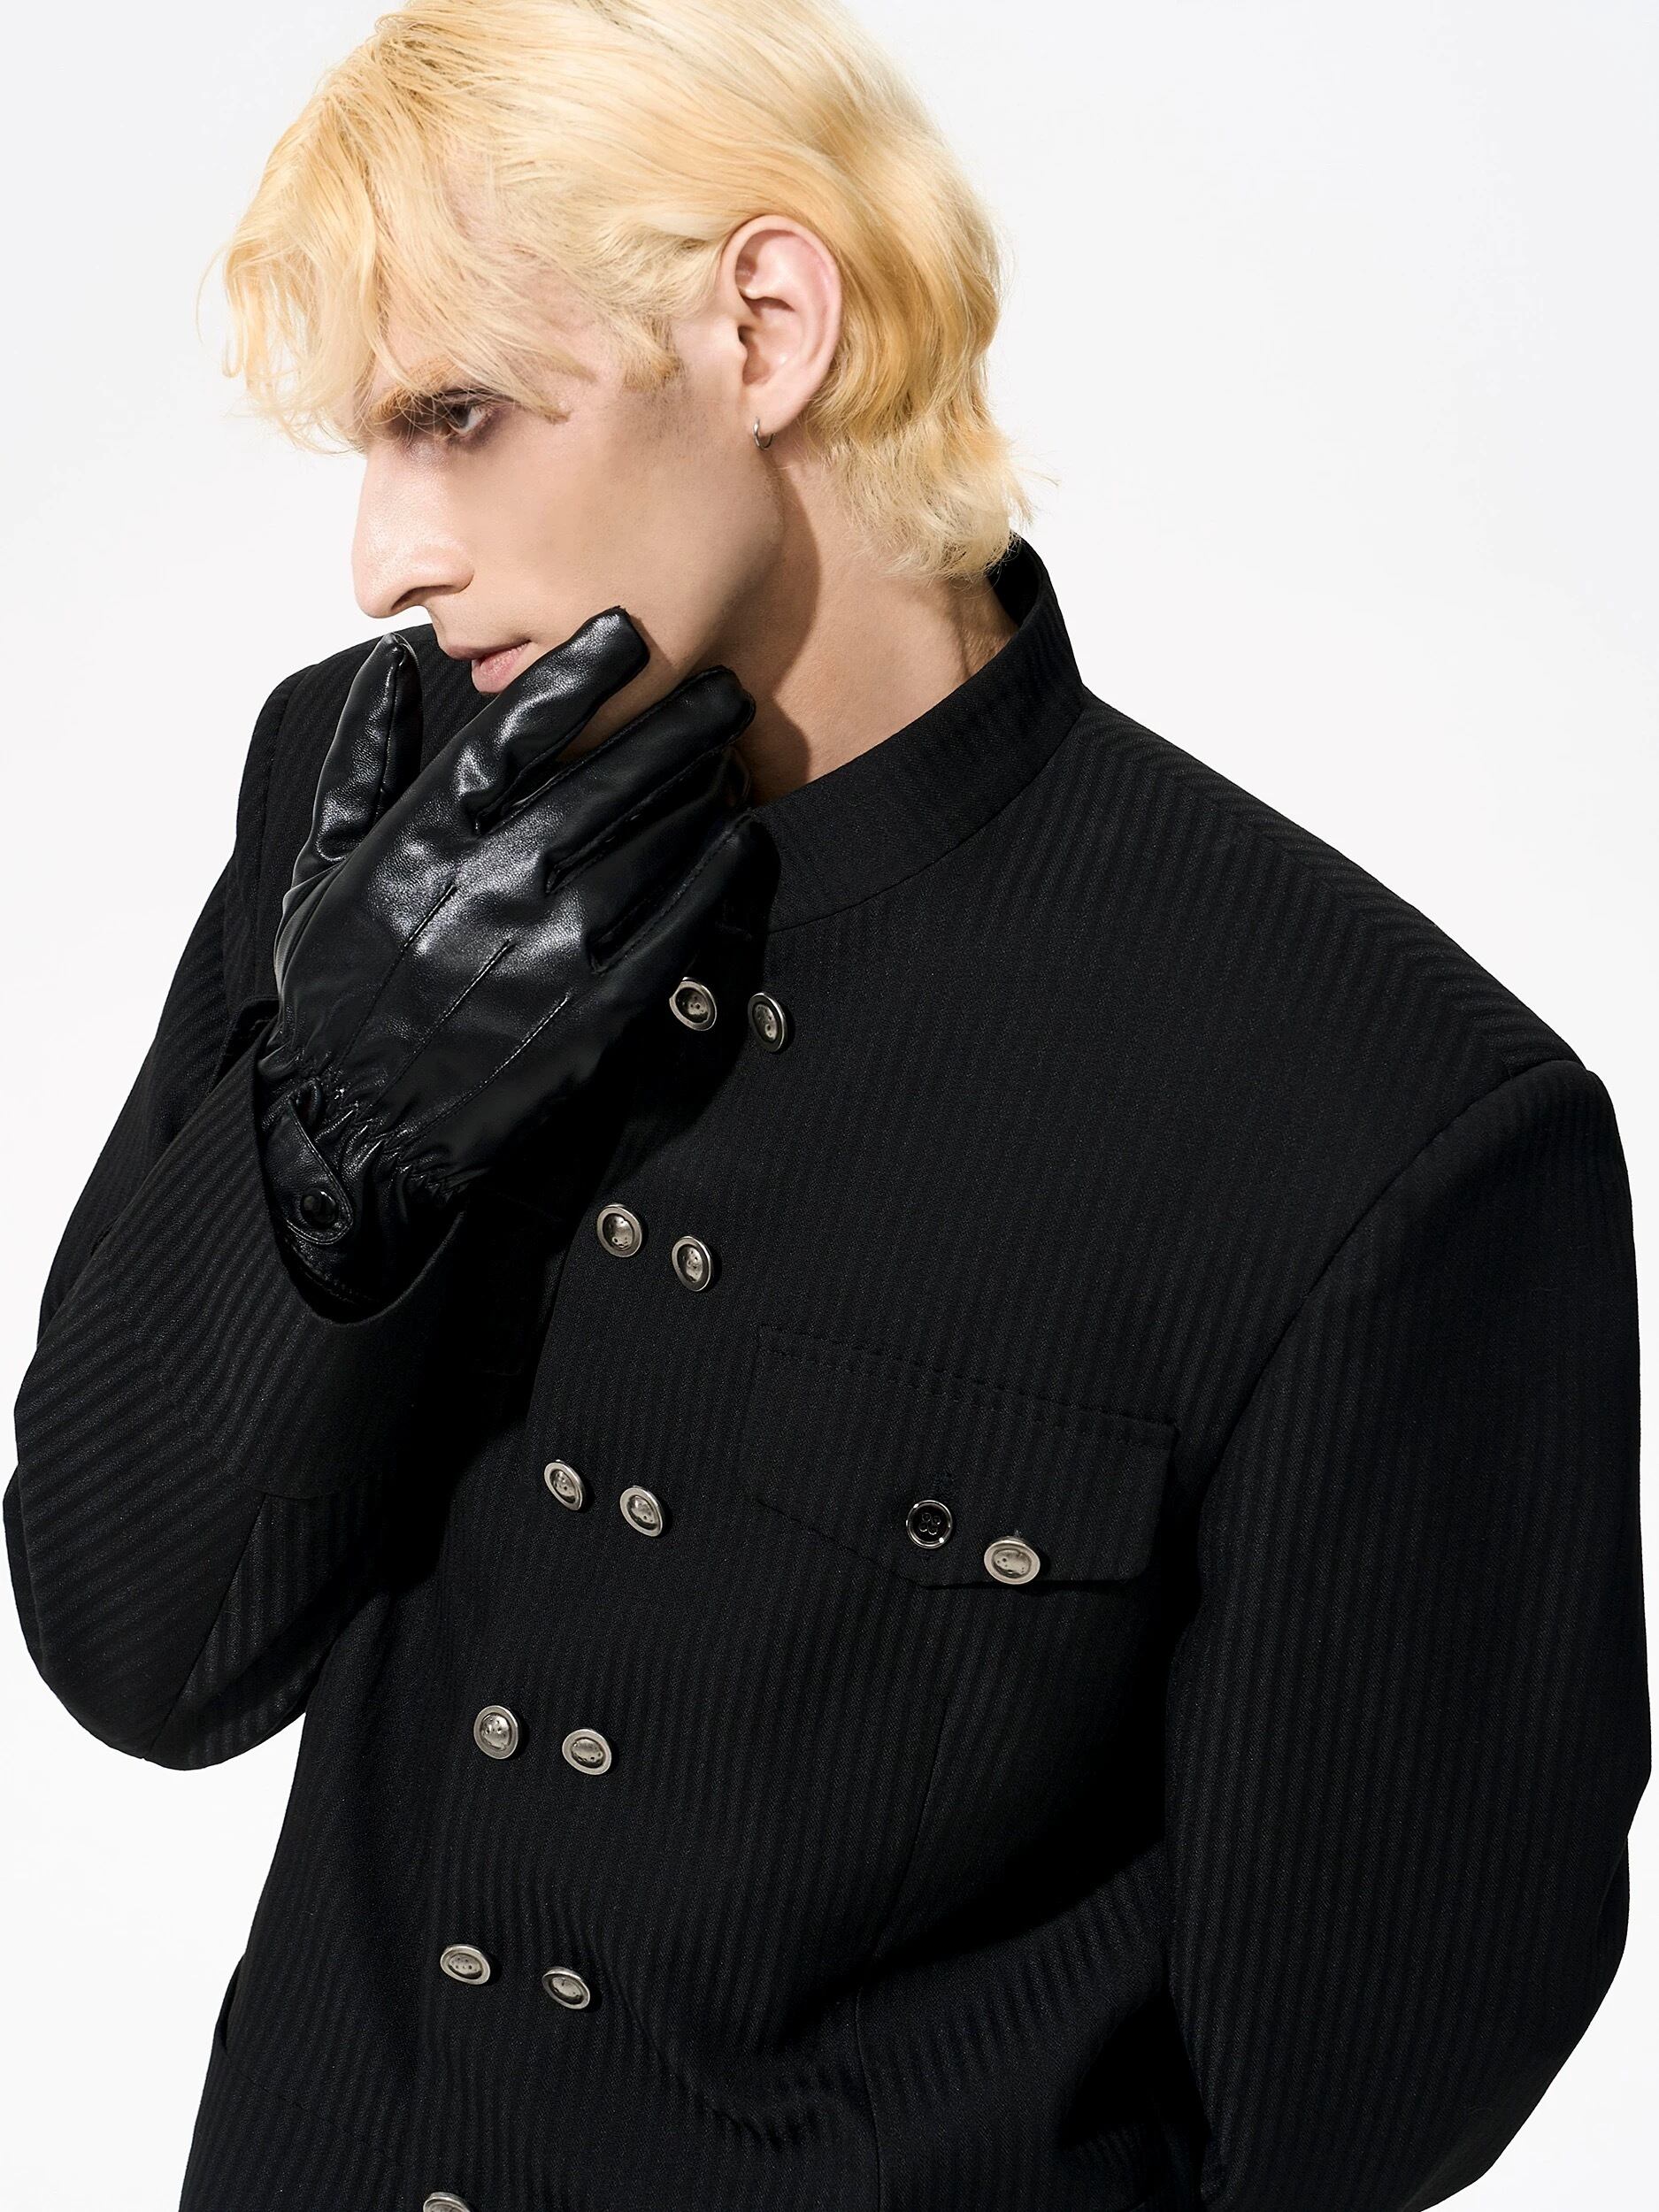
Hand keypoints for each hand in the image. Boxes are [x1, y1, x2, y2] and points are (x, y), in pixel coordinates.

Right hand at [252, 607, 758, 1310]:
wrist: (357, 1121)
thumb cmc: (338, 987)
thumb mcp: (320, 866)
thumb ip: (359, 761)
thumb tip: (388, 667)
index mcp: (427, 834)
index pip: (517, 727)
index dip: (579, 671)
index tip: (627, 631)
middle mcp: (497, 878)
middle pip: (610, 772)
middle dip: (678, 720)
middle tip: (723, 687)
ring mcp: (553, 945)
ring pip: (654, 839)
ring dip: (703, 787)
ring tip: (731, 755)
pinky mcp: (595, 1008)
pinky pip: (676, 924)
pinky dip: (716, 873)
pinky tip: (740, 838)